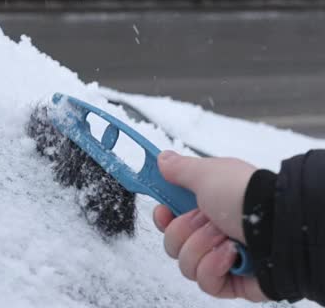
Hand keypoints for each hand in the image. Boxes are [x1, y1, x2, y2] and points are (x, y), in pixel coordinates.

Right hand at [153, 150, 265, 300]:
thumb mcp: (207, 173)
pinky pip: (206, 282)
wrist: (279, 226)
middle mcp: (213, 233)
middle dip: (186, 230)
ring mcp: (222, 259)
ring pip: (186, 264)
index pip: (170, 220)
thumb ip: (180, 168)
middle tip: (208, 219)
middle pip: (173, 243)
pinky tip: (232, 255)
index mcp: (207, 207)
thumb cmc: (246, 196)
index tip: (164, 210)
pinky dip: (216, 266)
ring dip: (203, 246)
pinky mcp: (231, 282)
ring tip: (226, 237)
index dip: (163, 217)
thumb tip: (163, 159)